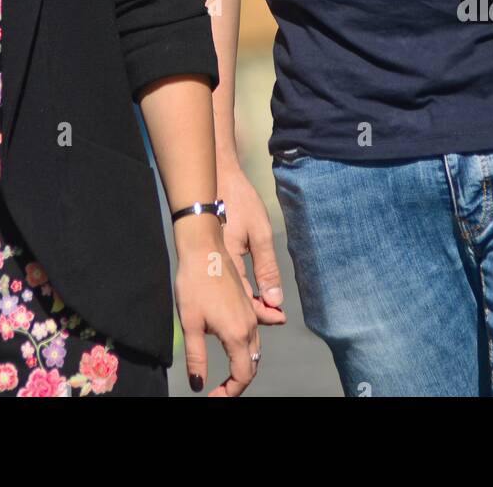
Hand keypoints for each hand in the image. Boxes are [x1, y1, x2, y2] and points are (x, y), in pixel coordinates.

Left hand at [173, 214, 260, 396]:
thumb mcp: (190, 324)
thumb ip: (197, 358)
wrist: (203, 248)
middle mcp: (250, 325)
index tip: (214, 398)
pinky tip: (263, 336)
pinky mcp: (248, 301)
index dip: (230, 393)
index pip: (242, 375)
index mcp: (237, 334)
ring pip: (255, 346)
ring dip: (245, 364)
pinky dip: (256, 339)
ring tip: (229, 376)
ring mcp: (252, 312)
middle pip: (251, 364)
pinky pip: (259, 326)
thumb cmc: (193, 284)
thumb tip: (199, 386)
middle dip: (237, 382)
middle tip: (219, 392)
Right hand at [215, 161, 286, 325]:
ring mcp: (212, 259)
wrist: (217, 176)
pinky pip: (226, 279)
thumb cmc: (240, 200)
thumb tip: (274, 300)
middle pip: (235, 301)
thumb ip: (267, 267)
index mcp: (226, 263)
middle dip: (256, 311)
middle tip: (276, 316)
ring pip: (230, 292)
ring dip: (247, 302)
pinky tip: (250, 289)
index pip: (244, 301)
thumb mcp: (260, 233)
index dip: (262, 313)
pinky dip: (239, 288)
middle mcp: (215, 266)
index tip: (280, 317)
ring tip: (266, 306)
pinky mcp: (212, 253)